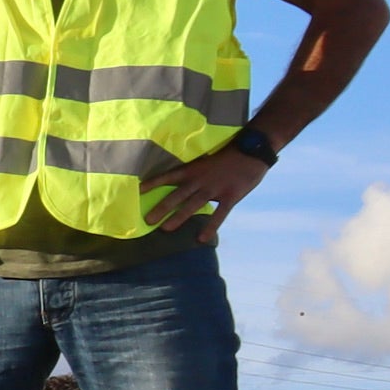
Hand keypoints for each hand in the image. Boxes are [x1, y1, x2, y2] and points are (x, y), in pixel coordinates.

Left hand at [137, 143, 268, 235]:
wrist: (252, 150)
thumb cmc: (228, 154)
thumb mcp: (206, 160)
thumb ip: (194, 172)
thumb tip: (180, 183)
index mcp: (193, 169)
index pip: (167, 176)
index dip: (152, 183)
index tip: (137, 191)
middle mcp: (200, 180)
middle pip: (176, 196)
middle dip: (161, 208)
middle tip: (147, 221)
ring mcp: (214, 189)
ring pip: (192, 206)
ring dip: (178, 218)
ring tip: (165, 229)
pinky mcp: (230, 196)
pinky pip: (219, 214)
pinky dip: (210, 227)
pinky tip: (201, 239)